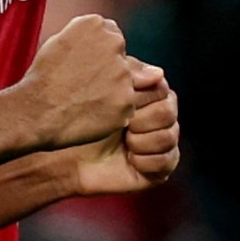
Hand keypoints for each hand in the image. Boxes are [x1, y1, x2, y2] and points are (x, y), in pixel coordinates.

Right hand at [14, 13, 141, 149]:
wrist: (33, 111)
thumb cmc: (43, 77)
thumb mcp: (62, 45)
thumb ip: (100, 43)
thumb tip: (157, 72)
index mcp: (95, 25)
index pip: (111, 37)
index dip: (96, 55)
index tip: (79, 65)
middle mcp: (114, 45)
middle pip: (122, 60)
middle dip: (107, 73)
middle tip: (80, 85)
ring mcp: (122, 75)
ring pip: (127, 84)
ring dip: (111, 93)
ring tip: (82, 99)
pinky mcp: (126, 102)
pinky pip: (126, 107)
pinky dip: (111, 112)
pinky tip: (89, 112)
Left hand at [75, 65, 180, 194]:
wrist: (71, 155)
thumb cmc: (83, 119)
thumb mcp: (101, 89)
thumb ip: (128, 76)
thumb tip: (157, 73)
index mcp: (151, 93)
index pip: (161, 89)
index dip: (139, 99)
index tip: (119, 105)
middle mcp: (162, 115)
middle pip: (167, 113)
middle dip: (139, 121)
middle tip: (121, 126)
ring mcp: (164, 141)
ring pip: (167, 137)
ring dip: (139, 142)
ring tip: (124, 143)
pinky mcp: (162, 166)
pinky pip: (165, 161)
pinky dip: (143, 161)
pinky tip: (130, 158)